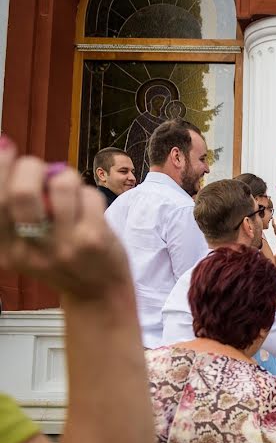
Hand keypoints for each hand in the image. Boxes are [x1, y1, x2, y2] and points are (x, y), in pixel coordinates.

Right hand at [0, 143, 130, 300]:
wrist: (98, 295)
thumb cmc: (63, 260)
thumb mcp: (28, 245)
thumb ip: (18, 212)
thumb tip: (6, 151)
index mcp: (8, 251)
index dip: (0, 168)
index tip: (7, 146)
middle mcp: (32, 250)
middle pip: (22, 193)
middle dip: (30, 166)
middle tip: (37, 166)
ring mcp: (65, 245)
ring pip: (61, 185)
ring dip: (66, 177)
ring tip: (70, 189)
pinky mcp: (94, 240)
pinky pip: (89, 195)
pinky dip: (89, 194)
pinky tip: (90, 208)